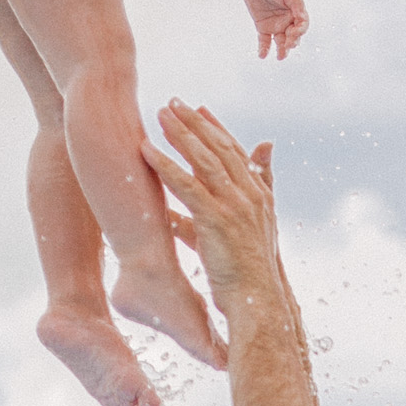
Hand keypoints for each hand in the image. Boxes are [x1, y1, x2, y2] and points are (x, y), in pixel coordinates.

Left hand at [142, 101, 280, 309]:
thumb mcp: (225, 241)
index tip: (199, 110)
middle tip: (174, 102)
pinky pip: (187, 186)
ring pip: (204, 160)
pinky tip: (147, 151)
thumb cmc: (241, 278)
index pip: (236, 153)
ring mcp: (236, 206)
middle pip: (220, 149)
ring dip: (180, 134)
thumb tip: (171, 214)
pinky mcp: (217, 220)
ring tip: (159, 114)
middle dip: (195, 123)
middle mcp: (250, 195)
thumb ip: (200, 220)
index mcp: (259, 197)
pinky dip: (166, 166)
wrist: (257, 303)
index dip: (216, 130)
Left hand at [243, 0, 308, 58]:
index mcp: (296, 13)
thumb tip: (302, 19)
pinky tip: (262, 56)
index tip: (293, 33)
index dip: (299, 32)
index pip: (301, 26)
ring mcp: (275, 26)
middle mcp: (288, 22)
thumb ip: (297, 6)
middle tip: (288, 45)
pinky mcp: (263, 28)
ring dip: (281, 50)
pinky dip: (264, 49)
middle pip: (292, 37)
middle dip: (291, 43)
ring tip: (280, 57)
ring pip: (280, 42)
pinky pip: (264, 41)